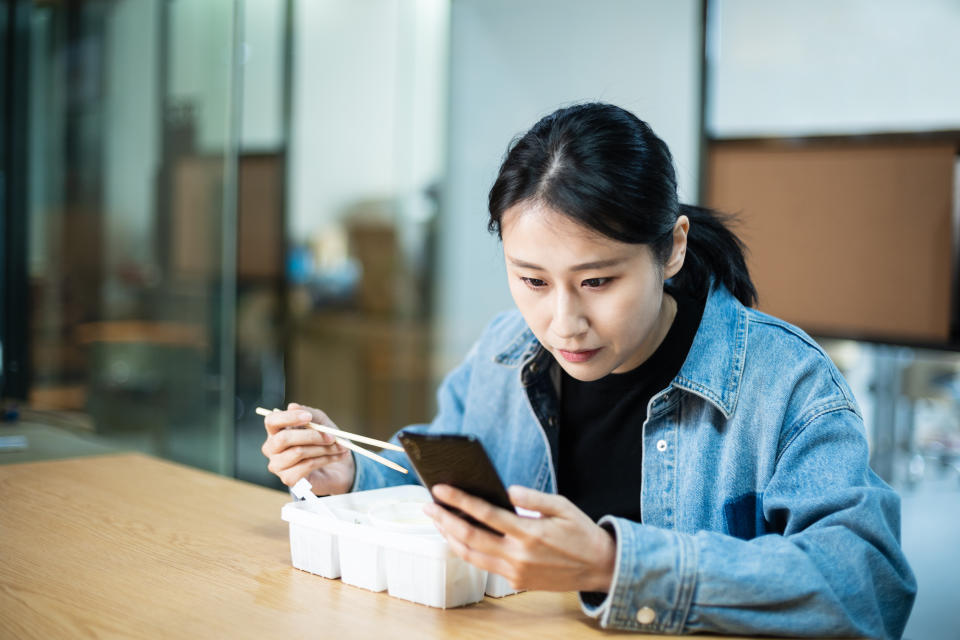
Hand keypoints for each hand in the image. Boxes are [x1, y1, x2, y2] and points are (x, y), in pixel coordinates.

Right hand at [261, 403, 354, 494]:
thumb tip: (292, 406)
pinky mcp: (288, 479)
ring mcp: (278, 465)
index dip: (289, 417)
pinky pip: (306, 466)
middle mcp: (272, 448)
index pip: (272, 421)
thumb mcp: (322, 422)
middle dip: (311, 436)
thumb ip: (310, 414)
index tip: (309, 417)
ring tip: (340, 447)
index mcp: (276, 430)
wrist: (337, 466)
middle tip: (332, 437)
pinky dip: (325, 459)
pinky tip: (334, 457)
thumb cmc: (324, 441)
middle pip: (283, 438)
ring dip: (323, 448)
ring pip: (298, 452)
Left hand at [423, 484, 616, 592]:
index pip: (485, 514)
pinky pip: (484, 565)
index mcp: (529, 533)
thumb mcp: (563, 506)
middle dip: (444, 519)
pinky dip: (466, 551)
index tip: (440, 490)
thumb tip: (507, 491)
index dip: (459, 501)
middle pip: (470, 537)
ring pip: (472, 555)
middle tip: (427, 506)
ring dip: (450, 537)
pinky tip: (458, 538)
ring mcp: (515, 571)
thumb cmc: (581, 533)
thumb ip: (533, 498)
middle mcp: (518, 555)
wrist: (600, 567)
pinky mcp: (516, 581)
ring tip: (437, 521)